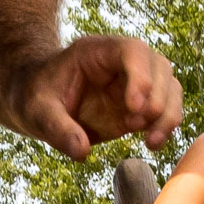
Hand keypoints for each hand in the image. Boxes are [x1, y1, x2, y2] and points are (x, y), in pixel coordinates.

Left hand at [12, 35, 181, 158]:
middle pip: (159, 67)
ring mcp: (133, 83)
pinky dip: (166, 127)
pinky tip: (152, 144)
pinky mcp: (138, 106)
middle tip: (139, 129)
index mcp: (96, 52)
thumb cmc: (34, 98)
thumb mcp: (36, 111)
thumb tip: (81, 151)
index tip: (134, 108)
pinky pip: (165, 110)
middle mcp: (121, 63)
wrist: (39, 102)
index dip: (141, 76)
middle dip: (158, 98)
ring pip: (169, 88)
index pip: (132, 51)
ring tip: (151, 143)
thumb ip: (57, 129)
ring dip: (168, 116)